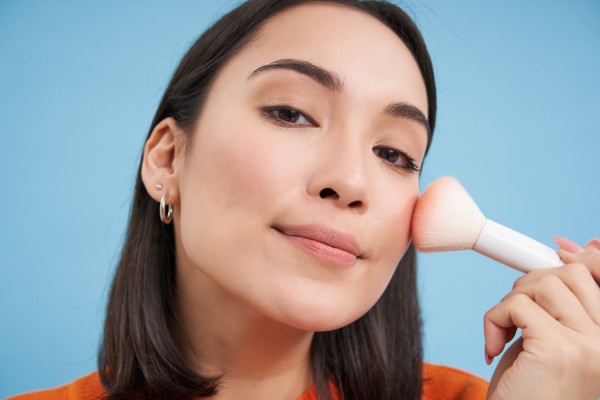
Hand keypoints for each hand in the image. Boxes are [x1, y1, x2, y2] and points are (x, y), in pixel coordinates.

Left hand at [484, 237, 599, 399]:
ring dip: (510, 303)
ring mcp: (588, 345)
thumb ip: (560, 302)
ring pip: (543, 283)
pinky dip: (493, 320)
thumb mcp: (550, 337)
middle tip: (515, 315)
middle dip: (531, 284)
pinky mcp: (557, 349)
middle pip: (570, 273)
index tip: (557, 249)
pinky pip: (516, 305)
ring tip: (507, 333)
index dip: (583, 257)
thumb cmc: (530, 388)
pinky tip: (494, 347)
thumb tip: (566, 250)